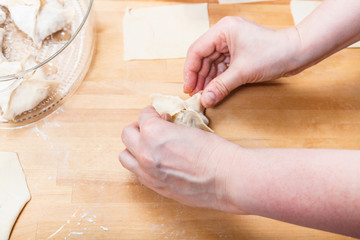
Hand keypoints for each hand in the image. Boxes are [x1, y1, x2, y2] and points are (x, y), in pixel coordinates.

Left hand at [119, 106, 242, 212]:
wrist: (227, 178)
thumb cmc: (214, 152)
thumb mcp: (189, 129)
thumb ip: (170, 129)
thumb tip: (166, 127)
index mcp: (154, 133)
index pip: (143, 116)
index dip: (152, 113)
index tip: (159, 115)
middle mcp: (145, 153)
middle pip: (127, 134)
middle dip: (139, 128)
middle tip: (152, 128)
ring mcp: (148, 173)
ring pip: (125, 156)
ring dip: (134, 147)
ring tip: (149, 146)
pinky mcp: (155, 187)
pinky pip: (137, 173)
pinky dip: (141, 165)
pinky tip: (156, 161)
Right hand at [184, 16, 301, 107]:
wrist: (297, 53)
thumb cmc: (274, 54)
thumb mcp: (242, 72)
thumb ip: (221, 86)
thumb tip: (205, 100)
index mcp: (222, 30)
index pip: (196, 50)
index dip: (190, 71)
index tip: (189, 88)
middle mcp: (224, 34)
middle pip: (202, 57)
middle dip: (199, 76)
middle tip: (196, 94)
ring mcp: (231, 42)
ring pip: (211, 62)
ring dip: (208, 78)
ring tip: (205, 94)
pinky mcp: (238, 51)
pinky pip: (222, 65)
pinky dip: (218, 77)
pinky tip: (214, 88)